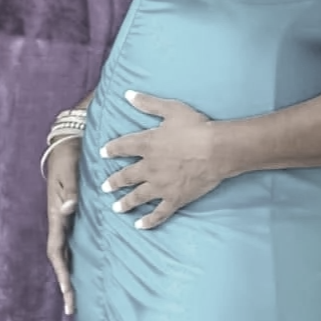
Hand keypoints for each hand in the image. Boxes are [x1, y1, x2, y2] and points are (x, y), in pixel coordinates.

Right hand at [45, 137, 81, 313]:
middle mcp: (59, 223)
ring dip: (69, 277)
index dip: (61, 272)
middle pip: (60, 260)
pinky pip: (73, 244)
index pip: (56, 251)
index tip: (67, 290)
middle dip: (65, 285)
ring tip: (76, 300)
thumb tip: (67, 210)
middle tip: (71, 309)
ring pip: (65, 256)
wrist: (68, 146)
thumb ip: (71, 192)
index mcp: (56, 216)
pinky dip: (76, 261)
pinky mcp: (72, 217)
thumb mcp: (70, 174)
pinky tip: (83, 274)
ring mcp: (65, 222)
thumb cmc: (70, 159)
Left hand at [100, 91, 225, 228]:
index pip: (122, 147)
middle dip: (113, 182)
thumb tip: (128, 94)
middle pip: (126, 176)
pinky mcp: (174, 198)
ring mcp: (161, 185)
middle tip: (105, 187)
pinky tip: (140, 226)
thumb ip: (148, 103)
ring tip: (116, 208)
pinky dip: (149, 221)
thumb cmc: (196, 127)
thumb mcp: (171, 109)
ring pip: (138, 197)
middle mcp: (149, 167)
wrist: (217, 150)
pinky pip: (159, 213)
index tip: (103, 153)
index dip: (111, 150)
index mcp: (147, 144)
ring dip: (125, 203)